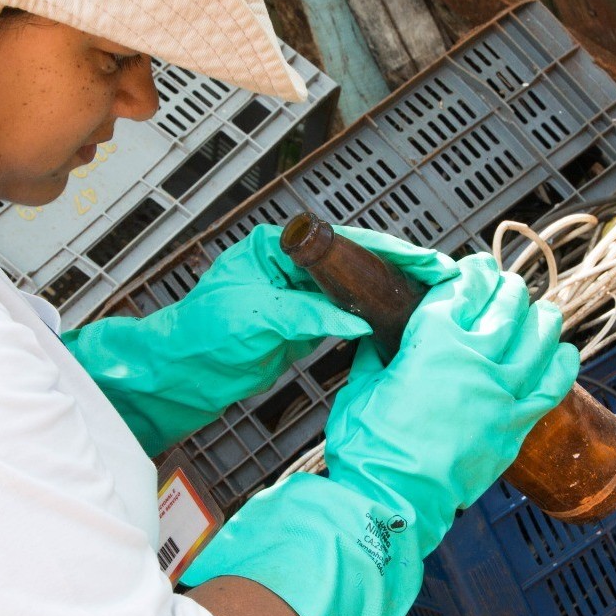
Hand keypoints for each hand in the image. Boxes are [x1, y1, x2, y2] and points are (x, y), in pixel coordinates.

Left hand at [63, 224, 456, 455]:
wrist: (183, 374)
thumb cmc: (203, 332)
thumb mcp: (259, 316)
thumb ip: (309, 313)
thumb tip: (356, 319)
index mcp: (273, 246)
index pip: (335, 241)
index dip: (377, 248)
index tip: (412, 255)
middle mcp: (288, 266)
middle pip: (349, 262)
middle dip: (389, 268)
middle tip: (432, 272)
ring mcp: (296, 296)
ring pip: (348, 290)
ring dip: (381, 292)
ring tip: (424, 292)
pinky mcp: (300, 326)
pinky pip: (339, 317)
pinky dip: (364, 318)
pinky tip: (393, 316)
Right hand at [181, 255, 578, 615]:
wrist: (392, 500)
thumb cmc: (369, 445)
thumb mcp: (360, 387)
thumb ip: (373, 355)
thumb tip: (375, 337)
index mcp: (434, 341)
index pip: (464, 288)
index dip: (472, 271)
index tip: (475, 266)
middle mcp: (476, 359)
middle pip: (507, 304)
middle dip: (506, 287)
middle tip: (502, 283)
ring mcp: (502, 393)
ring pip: (539, 336)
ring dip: (539, 315)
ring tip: (537, 307)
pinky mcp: (515, 427)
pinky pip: (552, 386)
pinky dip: (562, 363)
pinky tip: (563, 350)